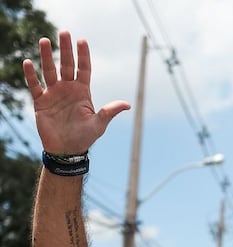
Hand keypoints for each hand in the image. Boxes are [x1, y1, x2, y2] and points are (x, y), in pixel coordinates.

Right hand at [23, 31, 129, 154]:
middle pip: (66, 64)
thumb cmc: (84, 138)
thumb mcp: (99, 124)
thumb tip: (128, 104)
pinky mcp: (41, 101)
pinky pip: (35, 85)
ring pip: (49, 70)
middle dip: (65, 49)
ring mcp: (54, 93)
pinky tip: (28, 62)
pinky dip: (31, 75)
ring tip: (44, 40)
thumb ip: (109, 112)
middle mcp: (68, 89)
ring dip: (46, 56)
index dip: (83, 55)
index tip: (82, 41)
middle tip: (64, 32)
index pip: (83, 69)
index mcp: (82, 91)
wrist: (67, 151)